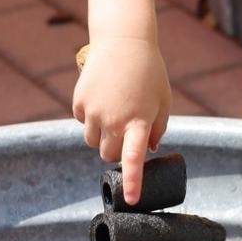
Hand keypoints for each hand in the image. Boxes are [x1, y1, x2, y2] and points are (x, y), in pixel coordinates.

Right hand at [71, 36, 170, 205]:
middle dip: (116, 151)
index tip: (131, 200)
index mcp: (138, 121)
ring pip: (92, 142)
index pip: (133, 159)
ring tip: (113, 112)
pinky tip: (102, 97)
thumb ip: (157, 128)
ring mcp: (93, 112)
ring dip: (101, 136)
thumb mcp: (163, 100)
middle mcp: (113, 120)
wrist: (122, 41)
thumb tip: (147, 151)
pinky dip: (90, 117)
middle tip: (125, 134)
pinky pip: (82, 122)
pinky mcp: (79, 102)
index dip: (132, 182)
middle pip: (108, 155)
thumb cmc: (148, 72)